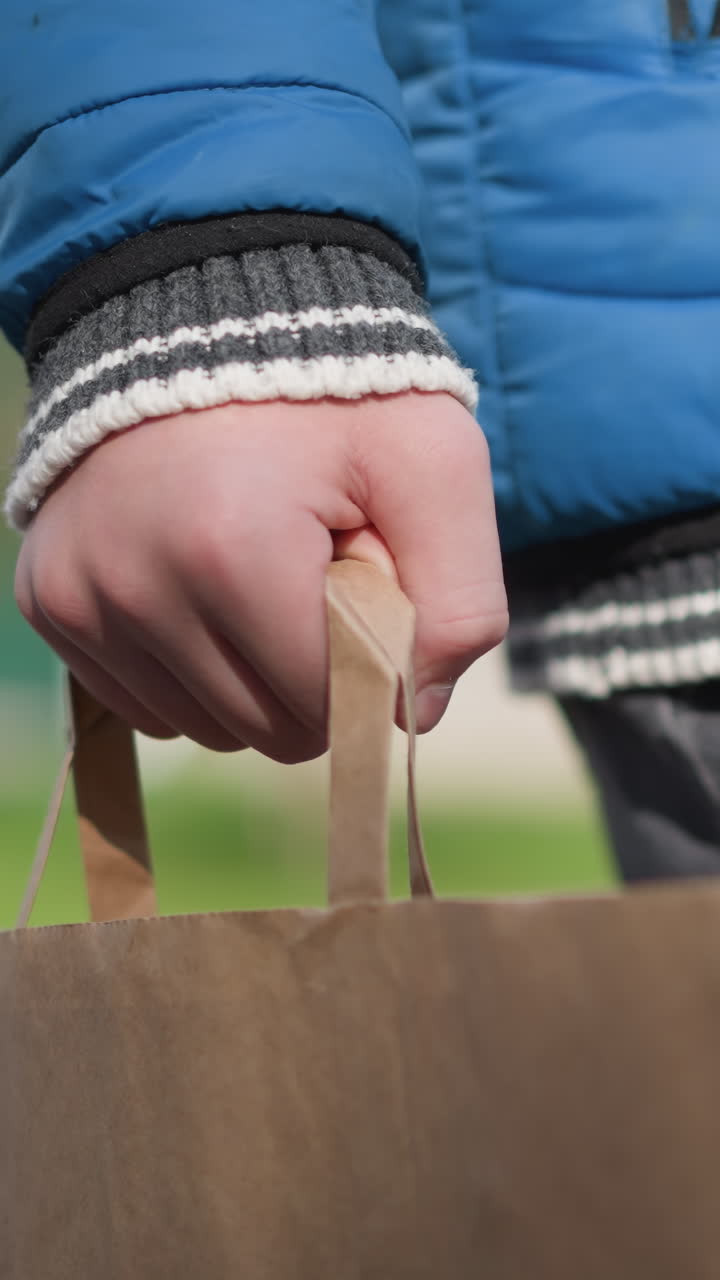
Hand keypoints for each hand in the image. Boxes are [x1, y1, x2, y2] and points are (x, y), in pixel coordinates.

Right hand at [15, 392, 507, 761]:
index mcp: (233, 553)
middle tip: (311, 574)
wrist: (205, 313)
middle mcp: (133, 587)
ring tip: (255, 572)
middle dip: (311, 673)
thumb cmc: (332, 390)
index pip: (325, 705)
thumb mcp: (435, 465)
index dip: (369, 665)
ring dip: (249, 678)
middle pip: (265, 729)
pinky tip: (203, 593)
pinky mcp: (49, 602)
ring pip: (203, 726)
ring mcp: (79, 598)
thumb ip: (462, 601)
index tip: (365, 586)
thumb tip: (414, 716)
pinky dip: (189, 669)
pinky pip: (142, 701)